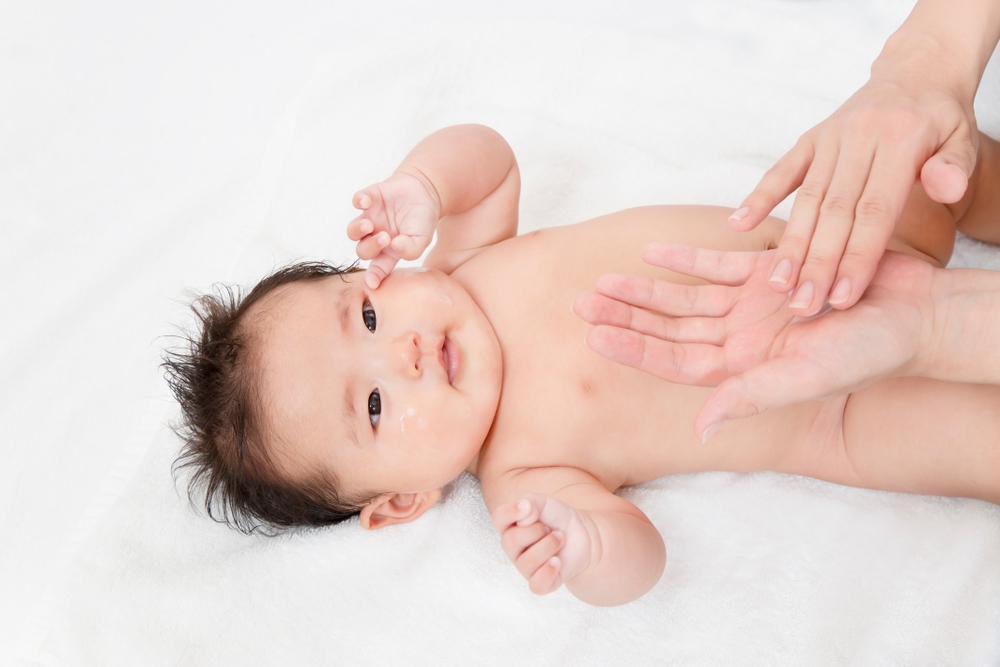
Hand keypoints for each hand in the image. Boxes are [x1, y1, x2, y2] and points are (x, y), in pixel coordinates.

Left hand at [347, 172, 440, 287]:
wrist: (426, 191)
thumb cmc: (423, 220)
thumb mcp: (423, 238)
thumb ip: (412, 249)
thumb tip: (396, 247)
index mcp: (389, 251)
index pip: (378, 267)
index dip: (374, 276)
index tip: (373, 284)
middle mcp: (376, 237)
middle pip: (362, 250)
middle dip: (370, 247)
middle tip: (385, 238)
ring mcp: (370, 218)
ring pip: (353, 230)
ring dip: (357, 230)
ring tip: (368, 225)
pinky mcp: (369, 199)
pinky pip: (357, 201)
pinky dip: (358, 201)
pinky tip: (367, 202)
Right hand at [491, 493, 592, 594]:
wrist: (582, 536)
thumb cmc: (557, 519)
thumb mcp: (544, 502)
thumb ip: (530, 502)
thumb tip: (523, 511)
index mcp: (510, 527)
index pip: (498, 519)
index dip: (509, 512)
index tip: (527, 506)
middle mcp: (513, 549)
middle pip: (511, 541)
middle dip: (537, 530)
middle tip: (550, 529)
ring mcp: (525, 568)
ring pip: (528, 562)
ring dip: (549, 545)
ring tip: (559, 539)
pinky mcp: (540, 583)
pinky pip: (537, 585)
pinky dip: (548, 571)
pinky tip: (557, 561)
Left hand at [573, 243, 935, 440]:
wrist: (913, 314)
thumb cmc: (866, 354)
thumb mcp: (807, 376)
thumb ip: (752, 397)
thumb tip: (701, 428)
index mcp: (743, 367)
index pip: (674, 360)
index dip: (634, 348)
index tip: (595, 336)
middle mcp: (740, 337)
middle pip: (669, 328)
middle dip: (625, 317)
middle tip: (581, 303)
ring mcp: (752, 304)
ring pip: (684, 297)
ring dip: (645, 289)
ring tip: (604, 280)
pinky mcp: (770, 272)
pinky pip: (718, 265)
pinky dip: (687, 258)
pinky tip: (652, 252)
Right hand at [731, 57, 977, 316]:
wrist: (918, 70)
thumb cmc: (941, 119)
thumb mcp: (965, 138)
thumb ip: (956, 166)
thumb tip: (948, 189)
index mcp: (901, 142)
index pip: (876, 211)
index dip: (857, 257)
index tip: (843, 298)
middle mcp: (860, 138)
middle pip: (835, 212)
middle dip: (818, 263)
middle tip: (803, 306)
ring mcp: (831, 138)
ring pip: (807, 199)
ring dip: (790, 244)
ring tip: (778, 284)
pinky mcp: (811, 139)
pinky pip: (781, 171)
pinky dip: (759, 197)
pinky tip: (738, 225)